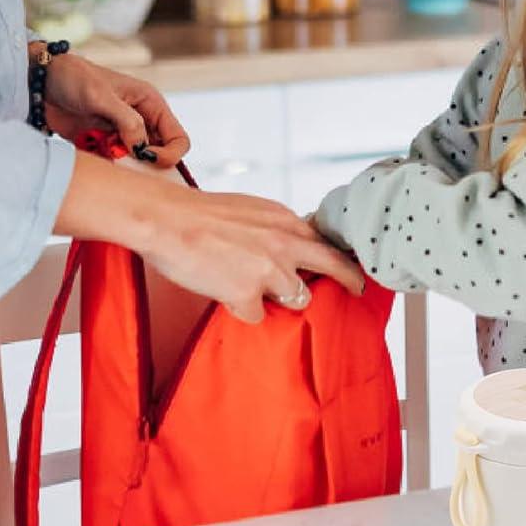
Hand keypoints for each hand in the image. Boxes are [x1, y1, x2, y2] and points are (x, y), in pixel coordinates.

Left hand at [41, 54, 190, 166]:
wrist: (38, 82)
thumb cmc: (73, 78)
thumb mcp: (100, 96)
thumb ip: (126, 122)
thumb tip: (142, 149)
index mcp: (150, 104)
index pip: (178, 138)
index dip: (169, 154)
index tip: (145, 158)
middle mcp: (141, 121)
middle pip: (159, 155)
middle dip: (144, 165)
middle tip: (122, 161)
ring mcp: (120, 135)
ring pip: (136, 164)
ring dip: (122, 166)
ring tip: (101, 153)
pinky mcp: (101, 145)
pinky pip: (113, 165)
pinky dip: (105, 167)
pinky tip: (90, 153)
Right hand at [131, 171, 365, 324]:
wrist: (167, 220)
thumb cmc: (198, 215)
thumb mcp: (249, 210)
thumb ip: (273, 228)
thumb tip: (288, 244)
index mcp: (283, 219)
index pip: (323, 239)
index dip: (337, 255)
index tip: (349, 264)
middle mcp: (283, 242)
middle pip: (331, 265)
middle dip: (349, 279)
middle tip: (358, 288)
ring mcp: (268, 270)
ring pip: (297, 297)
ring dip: (280, 298)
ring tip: (253, 290)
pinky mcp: (248, 294)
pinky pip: (258, 315)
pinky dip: (244, 310)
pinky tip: (226, 296)